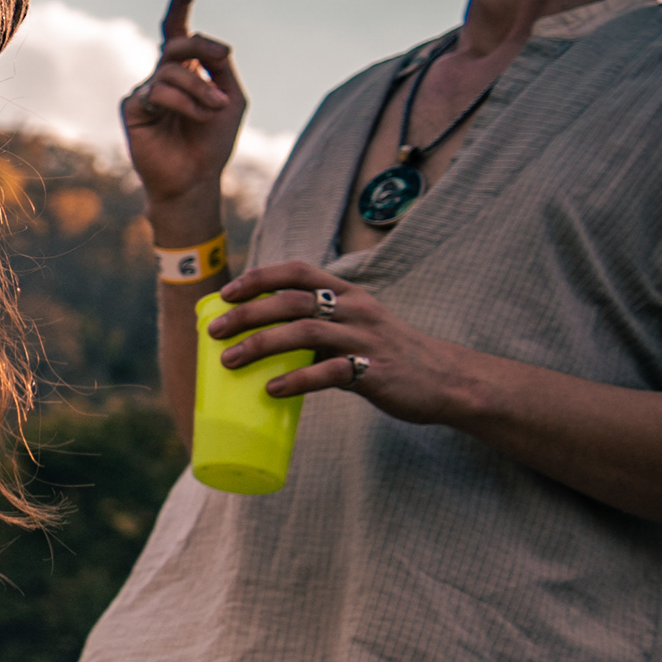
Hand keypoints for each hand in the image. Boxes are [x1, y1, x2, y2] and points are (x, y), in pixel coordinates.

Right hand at [123, 0, 247, 220]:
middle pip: (177, 42)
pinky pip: (160, 92)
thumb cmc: (213, 141)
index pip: (178, 32)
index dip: (181, 6)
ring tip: (216, 107)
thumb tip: (206, 45)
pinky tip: (198, 116)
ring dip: (201, 88)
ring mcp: (146, 91)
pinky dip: (186, 102)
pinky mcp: (133, 108)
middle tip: (222, 57)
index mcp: (186, 71)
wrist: (195, 179)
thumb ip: (221, 68)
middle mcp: (163, 77)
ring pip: (172, 71)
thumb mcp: (232, 98)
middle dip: (201, 45)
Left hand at [211, 261, 486, 421]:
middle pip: (292, 301)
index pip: (298, 272)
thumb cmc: (390, 354)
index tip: (226, 293)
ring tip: (229, 361)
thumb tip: (264, 341)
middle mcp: (356, 309)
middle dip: (248, 314)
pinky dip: (296, 380)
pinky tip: (271, 390)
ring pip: (305, 332)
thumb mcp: (357, 327)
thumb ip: (319, 327)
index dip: (259, 278)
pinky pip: (330, 373)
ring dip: (261, 345)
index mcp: (348, 294)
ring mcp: (366, 340)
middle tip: (215, 331)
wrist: (446, 379)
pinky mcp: (375, 371)